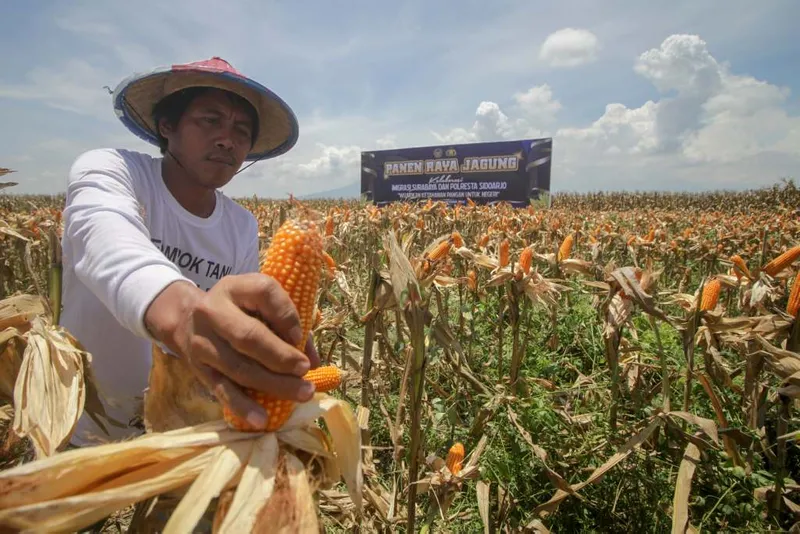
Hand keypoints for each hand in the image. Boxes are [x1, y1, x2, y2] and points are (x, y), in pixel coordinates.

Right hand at [144, 274, 320, 427]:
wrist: (187, 320)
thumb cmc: (238, 311)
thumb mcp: (259, 304)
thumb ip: (288, 325)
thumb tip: (312, 361)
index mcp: (235, 288)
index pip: (264, 292)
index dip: (286, 315)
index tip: (300, 337)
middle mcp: (213, 311)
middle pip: (249, 336)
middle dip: (281, 356)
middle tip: (304, 371)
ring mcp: (203, 342)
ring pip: (239, 367)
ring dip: (274, 384)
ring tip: (302, 394)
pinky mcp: (199, 369)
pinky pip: (222, 389)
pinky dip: (243, 406)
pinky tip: (262, 419)